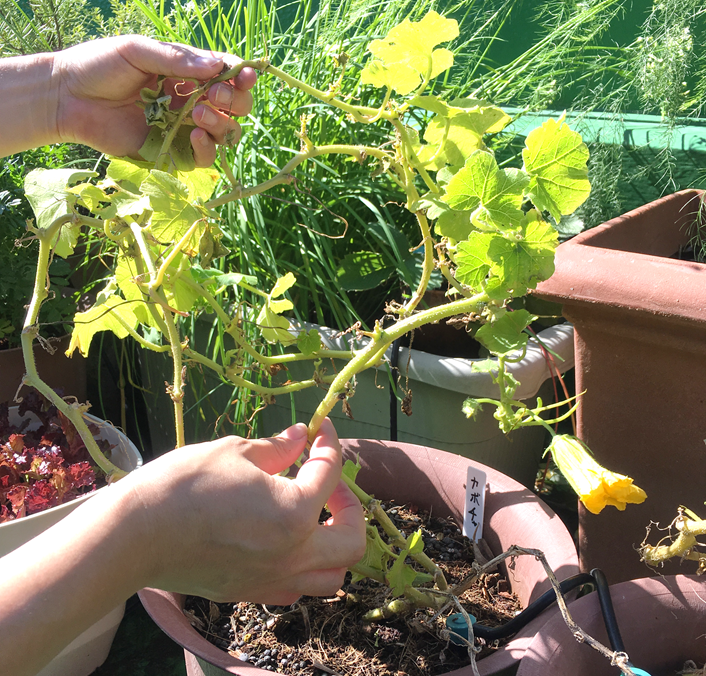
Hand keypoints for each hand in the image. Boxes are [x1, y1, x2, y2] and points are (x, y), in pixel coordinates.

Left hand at [51, 35, 256, 165]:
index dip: (241, 77)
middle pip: (235, 108)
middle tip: (216, 95)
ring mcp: (183, 129)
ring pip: (225, 134)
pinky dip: (206, 148)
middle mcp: (191, 101)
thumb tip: (218, 66)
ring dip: (221, 124)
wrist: (68, 98)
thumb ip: (178, 60)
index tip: (245, 76)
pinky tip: (193, 134)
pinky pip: (203, 158)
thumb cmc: (98, 66)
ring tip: (198, 115)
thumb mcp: (138, 52)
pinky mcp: (172, 153)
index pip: (226, 76)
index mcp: (186, 73)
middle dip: (235, 102)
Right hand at [130, 419, 365, 603]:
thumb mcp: (234, 452)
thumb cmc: (184, 485)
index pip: (329, 473)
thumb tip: (300, 437)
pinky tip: (285, 543)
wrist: (134, 536)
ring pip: (331, 577)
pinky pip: (296, 589)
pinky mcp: (249, 593)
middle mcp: (292, 555)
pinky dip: (304, 567)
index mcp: (295, 513)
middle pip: (353, 542)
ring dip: (334, 544)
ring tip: (315, 517)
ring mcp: (272, 580)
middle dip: (351, 506)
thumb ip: (277, 448)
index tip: (320, 429)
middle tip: (329, 483)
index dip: (328, 443)